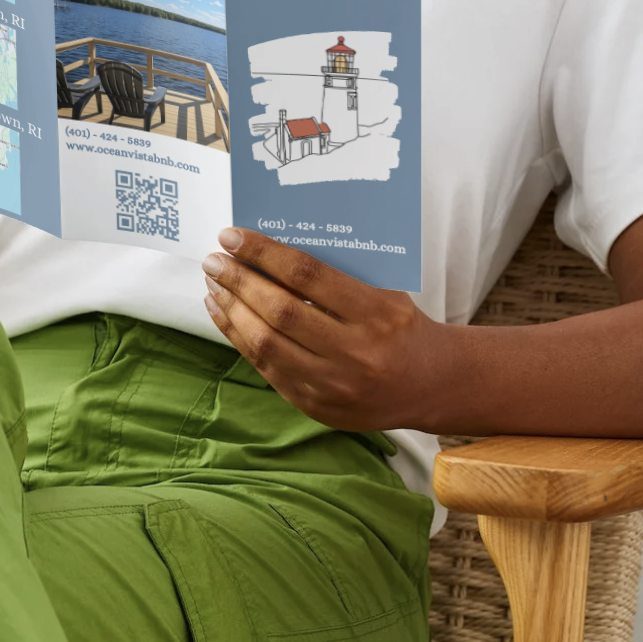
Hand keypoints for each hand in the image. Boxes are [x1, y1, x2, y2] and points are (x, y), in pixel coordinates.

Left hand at [201, 228, 446, 431]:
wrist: (429, 384)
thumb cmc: (400, 325)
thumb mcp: (382, 290)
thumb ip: (335, 273)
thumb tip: (270, 248)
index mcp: (376, 313)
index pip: (307, 275)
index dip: (264, 253)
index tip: (232, 236)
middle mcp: (356, 353)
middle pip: (280, 311)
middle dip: (239, 281)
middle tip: (213, 261)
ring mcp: (333, 386)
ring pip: (266, 343)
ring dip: (232, 309)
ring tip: (214, 285)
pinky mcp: (314, 406)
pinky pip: (266, 368)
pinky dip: (239, 337)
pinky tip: (224, 314)